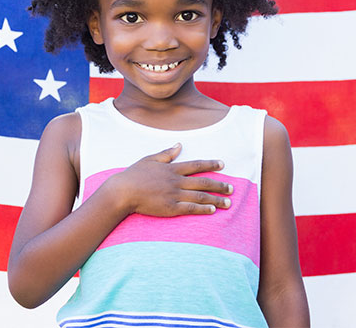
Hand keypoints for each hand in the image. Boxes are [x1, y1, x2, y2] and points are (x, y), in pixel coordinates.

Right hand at [106, 143, 233, 216]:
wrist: (122, 192)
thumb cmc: (134, 175)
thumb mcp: (150, 159)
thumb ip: (166, 154)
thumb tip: (179, 145)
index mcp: (172, 168)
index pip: (196, 165)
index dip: (210, 164)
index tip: (222, 165)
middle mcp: (176, 181)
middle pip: (203, 182)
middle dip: (219, 185)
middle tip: (232, 188)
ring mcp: (174, 195)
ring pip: (200, 196)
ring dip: (216, 199)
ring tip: (228, 202)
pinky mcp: (170, 208)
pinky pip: (190, 208)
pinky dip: (203, 209)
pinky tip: (213, 210)